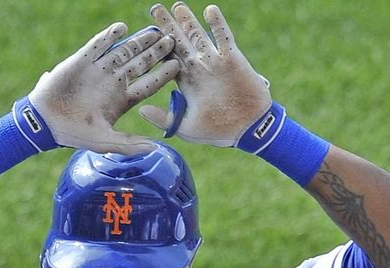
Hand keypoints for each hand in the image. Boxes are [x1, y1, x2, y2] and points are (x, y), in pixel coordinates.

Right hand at [28, 23, 178, 153]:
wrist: (45, 122)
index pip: (149, 84)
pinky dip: (109, 36)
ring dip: (139, 42)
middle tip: (172, 40)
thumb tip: (155, 148)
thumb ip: (129, 144)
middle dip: (156, 52)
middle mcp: (114, 82)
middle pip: (141, 64)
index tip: (178, 65)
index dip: (163, 74)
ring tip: (155, 31)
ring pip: (124, 51)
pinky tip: (122, 28)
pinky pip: (98, 45)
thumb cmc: (76, 135)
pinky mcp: (82, 60)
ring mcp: (99, 70)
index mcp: (123, 100)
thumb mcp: (105, 142)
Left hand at [140, 3, 271, 146]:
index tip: (143, 35)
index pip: (168, 59)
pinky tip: (210, 10)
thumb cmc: (218, 132)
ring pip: (199, 36)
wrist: (248, 130)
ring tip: (177, 6)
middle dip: (168, 26)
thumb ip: (164, 119)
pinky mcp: (233, 59)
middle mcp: (199, 68)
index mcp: (187, 82)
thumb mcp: (185, 127)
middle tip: (155, 9)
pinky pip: (224, 38)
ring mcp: (215, 62)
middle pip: (180, 42)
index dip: (157, 46)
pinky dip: (217, 25)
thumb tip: (141, 110)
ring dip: (189, 21)